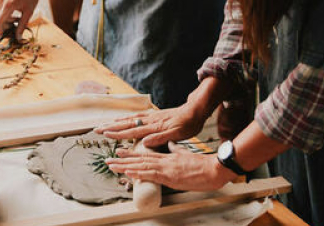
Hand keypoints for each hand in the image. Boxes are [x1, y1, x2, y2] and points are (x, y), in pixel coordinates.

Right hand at [0, 0, 42, 37]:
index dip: (0, 31)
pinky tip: (15, 13)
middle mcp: (1, 0)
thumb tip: (18, 37)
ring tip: (17, 19)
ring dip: (6, 20)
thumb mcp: (29, 11)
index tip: (7, 35)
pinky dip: (5, 14)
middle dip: (5, 26)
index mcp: (8, 5)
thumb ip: (22, 25)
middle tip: (15, 29)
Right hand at [95, 105, 207, 148]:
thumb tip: (144, 142)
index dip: (117, 133)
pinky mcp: (155, 115)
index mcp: (153, 127)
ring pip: (130, 119)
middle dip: (111, 127)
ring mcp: (151, 117)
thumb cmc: (188, 124)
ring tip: (106, 124)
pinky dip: (127, 118)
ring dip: (117, 122)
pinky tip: (124, 119)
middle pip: (126, 124)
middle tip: (97, 129)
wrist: (195, 110)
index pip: (131, 131)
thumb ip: (160, 138)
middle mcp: (149, 121)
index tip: (104, 134)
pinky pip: (137, 116)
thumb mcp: (177, 134)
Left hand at [106, 144, 235, 191]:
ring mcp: (167, 168)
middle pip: (140, 160)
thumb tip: (170, 147)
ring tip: (112, 166)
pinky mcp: (171, 176)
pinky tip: (129, 173)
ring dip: (126, 167)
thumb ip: (176, 151)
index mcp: (167, 157)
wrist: (214, 169)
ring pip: (142, 166)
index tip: (119, 153)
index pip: (145, 155)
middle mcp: (164, 161)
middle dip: (123, 161)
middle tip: (109, 161)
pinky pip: (151, 175)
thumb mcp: (186, 155)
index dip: (131, 154)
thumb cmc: (203, 165)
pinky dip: (139, 174)